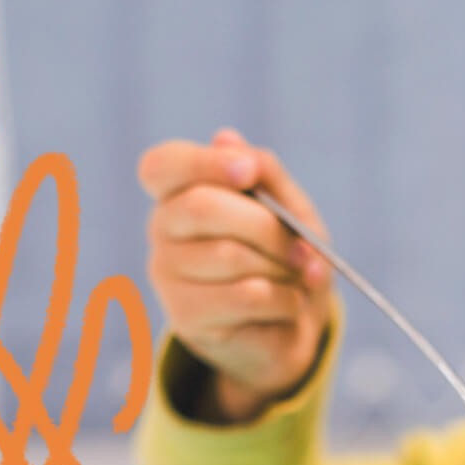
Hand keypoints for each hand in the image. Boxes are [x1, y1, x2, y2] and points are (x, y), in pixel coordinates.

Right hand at [138, 128, 332, 422]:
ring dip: (283, 266)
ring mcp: (168, 275)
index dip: (202, 163)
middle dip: (266, 226)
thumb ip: (265, 172)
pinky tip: (292, 302)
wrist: (287, 325)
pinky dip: (285, 298)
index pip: (161, 166)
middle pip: (202, 207)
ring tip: (302, 276)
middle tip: (304, 245)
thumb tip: (226, 138)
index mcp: (178, 192)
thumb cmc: (282, 255)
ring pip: (229, 256)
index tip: (247, 172)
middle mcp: (162, 229)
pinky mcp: (186, 318)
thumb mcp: (287, 207)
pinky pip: (246, 296)